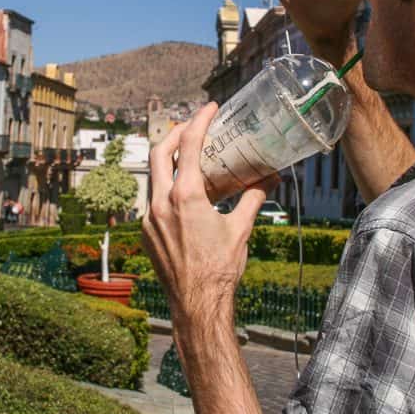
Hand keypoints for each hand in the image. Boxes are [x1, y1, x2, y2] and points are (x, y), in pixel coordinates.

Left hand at [144, 103, 278, 322]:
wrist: (198, 305)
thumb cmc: (220, 269)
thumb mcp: (240, 229)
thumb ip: (253, 199)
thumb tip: (268, 179)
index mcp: (185, 197)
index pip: (188, 146)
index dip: (199, 121)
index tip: (210, 108)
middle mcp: (161, 203)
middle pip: (159, 152)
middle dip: (175, 133)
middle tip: (193, 126)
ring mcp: (149, 218)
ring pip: (153, 176)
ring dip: (170, 162)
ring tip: (190, 158)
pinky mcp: (146, 232)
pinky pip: (152, 200)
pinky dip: (166, 188)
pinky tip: (184, 194)